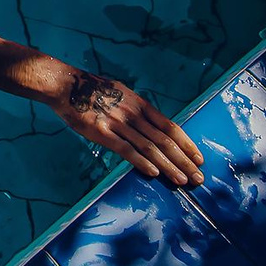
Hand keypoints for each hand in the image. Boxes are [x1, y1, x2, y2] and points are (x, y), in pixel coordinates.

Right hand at [46, 64, 203, 186]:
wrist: (66, 85)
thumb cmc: (91, 90)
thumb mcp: (120, 93)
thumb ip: (136, 109)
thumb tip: (150, 124)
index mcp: (140, 104)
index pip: (170, 126)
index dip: (186, 144)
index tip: (199, 158)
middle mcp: (133, 114)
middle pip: (165, 140)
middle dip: (184, 160)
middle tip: (198, 177)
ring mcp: (118, 123)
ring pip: (150, 148)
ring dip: (168, 166)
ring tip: (182, 180)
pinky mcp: (102, 133)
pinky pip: (126, 150)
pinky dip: (142, 162)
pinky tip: (154, 173)